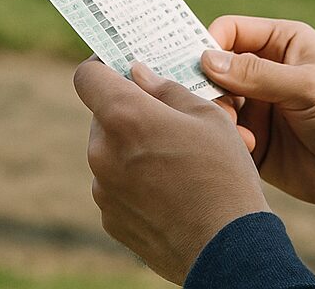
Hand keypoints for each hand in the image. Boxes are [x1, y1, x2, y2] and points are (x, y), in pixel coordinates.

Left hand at [74, 59, 268, 284]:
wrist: (227, 247)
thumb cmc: (223, 174)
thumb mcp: (208, 116)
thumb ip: (167, 89)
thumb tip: (139, 74)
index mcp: (124, 117)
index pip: (87, 76)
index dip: (103, 66)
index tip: (122, 66)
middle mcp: (102, 152)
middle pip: (103, 116)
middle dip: (131, 111)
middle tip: (169, 118)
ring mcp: (102, 190)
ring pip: (111, 152)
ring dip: (135, 147)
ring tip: (178, 160)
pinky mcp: (110, 219)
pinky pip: (117, 186)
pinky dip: (137, 181)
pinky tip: (173, 191)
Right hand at [202, 16, 314, 215]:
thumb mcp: (307, 88)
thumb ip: (257, 74)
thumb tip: (205, 59)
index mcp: (281, 43)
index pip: (229, 31)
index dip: (208, 45)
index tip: (198, 68)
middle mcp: (264, 71)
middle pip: (214, 70)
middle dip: (209, 88)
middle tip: (220, 109)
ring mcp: (258, 106)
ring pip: (215, 104)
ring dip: (219, 117)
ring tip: (240, 135)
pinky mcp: (254, 141)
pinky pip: (224, 136)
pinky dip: (227, 141)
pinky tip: (248, 149)